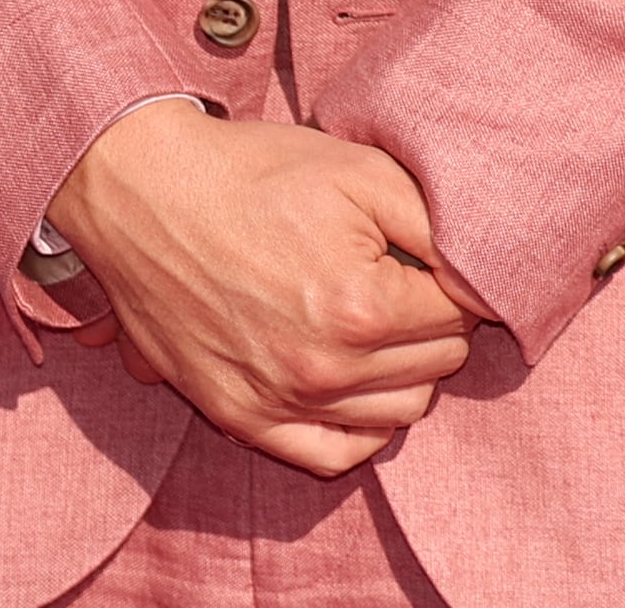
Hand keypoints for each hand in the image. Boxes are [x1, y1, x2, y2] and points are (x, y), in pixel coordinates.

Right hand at [47, 102, 479, 474]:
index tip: (429, 257)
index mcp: (362, 306)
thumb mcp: (359, 169)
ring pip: (398, 415)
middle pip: (437, 365)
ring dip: (405, 370)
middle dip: (433, 321)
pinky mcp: (241, 416)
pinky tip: (357, 384)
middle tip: (403, 283)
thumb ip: (436, 222)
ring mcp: (280, 400)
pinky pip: (333, 455)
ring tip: (377, 324)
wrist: (146, 193)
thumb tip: (479, 268)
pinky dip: (361, 428)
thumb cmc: (253, 174)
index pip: (460, 314)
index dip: (453, 277)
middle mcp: (325, 368)